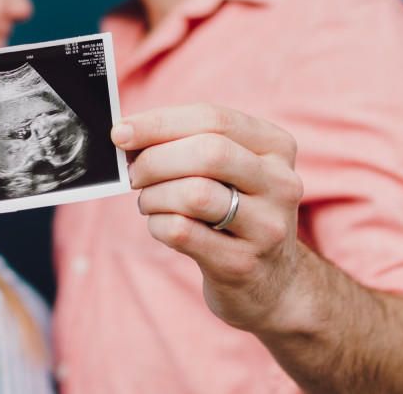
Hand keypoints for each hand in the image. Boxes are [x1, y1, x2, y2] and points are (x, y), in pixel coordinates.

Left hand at [113, 104, 305, 332]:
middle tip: (133, 174)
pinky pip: (182, 232)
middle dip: (155, 160)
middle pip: (208, 153)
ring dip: (154, 195)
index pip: (214, 119)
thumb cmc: (236, 213)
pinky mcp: (242, 263)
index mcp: (277, 148)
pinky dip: (157, 224)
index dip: (160, 123)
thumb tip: (128, 133)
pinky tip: (160, 225)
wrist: (271, 283)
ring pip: (194, 194)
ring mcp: (267, 227)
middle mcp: (281, 184)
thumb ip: (189, 144)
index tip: (121, 132)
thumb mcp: (231, 172)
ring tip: (149, 202)